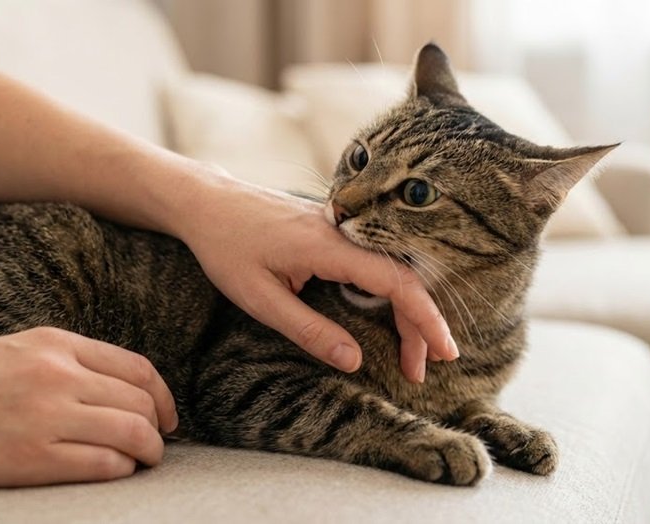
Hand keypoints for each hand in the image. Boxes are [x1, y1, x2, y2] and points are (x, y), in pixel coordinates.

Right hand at [0, 327, 175, 488]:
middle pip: (141, 401)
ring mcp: (45, 415)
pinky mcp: (30, 457)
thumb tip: (122, 390)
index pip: (138, 369)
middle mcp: (56, 374)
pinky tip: (113, 471)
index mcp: (55, 344)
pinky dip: (120, 470)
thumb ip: (67, 362)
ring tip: (142, 461)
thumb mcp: (16, 351)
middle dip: (158, 427)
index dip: (163, 397)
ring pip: (132, 432)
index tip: (166, 417)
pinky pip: (103, 464)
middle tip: (155, 445)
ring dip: (148, 451)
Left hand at [176, 167, 457, 383]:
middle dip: (421, 325)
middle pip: (402, 279)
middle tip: (424, 371)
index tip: (442, 353)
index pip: (395, 283)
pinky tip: (392, 319)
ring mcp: (341, 230)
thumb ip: (308, 330)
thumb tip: (354, 360)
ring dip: (406, 312)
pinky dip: (391, 294)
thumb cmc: (226, 247)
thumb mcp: (259, 299)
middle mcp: (344, 233)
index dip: (424, 320)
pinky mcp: (334, 233)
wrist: (207, 203)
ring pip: (392, 271)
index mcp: (328, 247)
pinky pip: (376, 263)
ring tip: (412, 355)